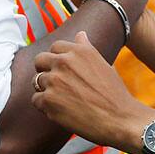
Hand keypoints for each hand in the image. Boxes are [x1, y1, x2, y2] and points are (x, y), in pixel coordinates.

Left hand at [33, 31, 154, 152]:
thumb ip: (86, 49)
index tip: (61, 69)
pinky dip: (45, 106)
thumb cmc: (113, 93)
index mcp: (78, 51)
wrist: (119, 119)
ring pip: (36, 81)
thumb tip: (80, 34)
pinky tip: (60, 110)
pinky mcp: (48, 100)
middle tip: (54, 83)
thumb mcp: (102, 63)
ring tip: (62, 99)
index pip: (55, 46)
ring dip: (45, 90)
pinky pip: (36, 100)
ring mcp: (54, 80)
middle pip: (40, 60)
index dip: (57, 58)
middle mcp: (64, 62)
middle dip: (44, 70)